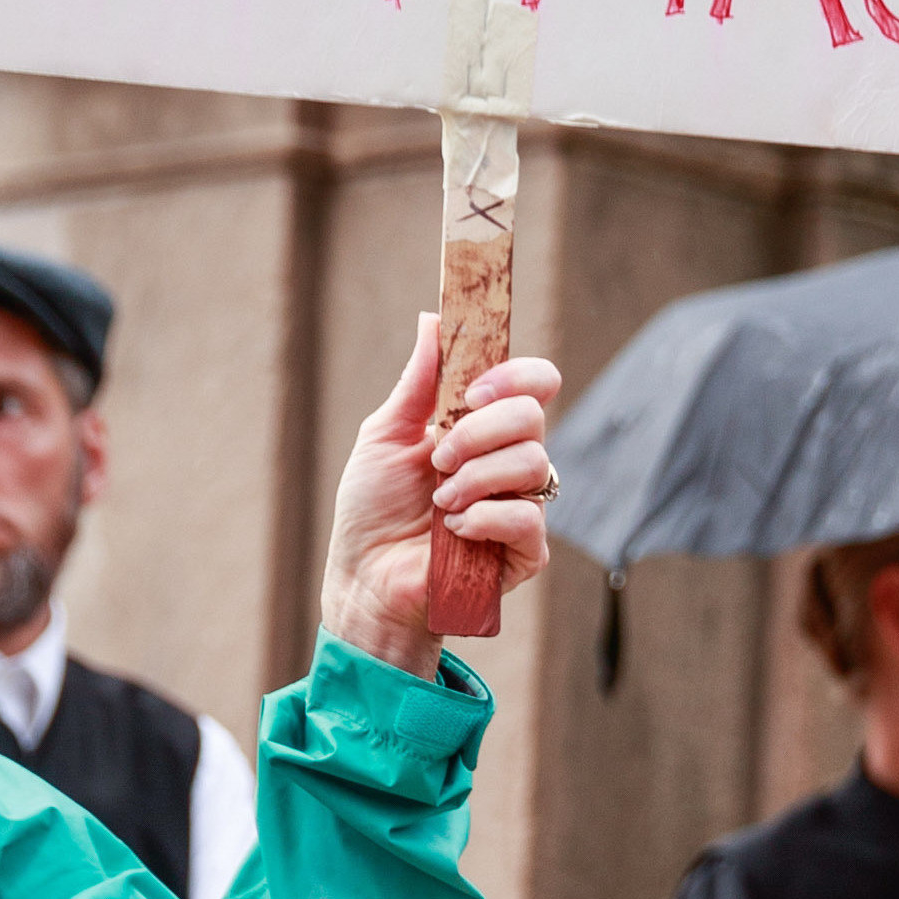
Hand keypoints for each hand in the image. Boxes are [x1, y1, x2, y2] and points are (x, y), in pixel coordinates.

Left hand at [321, 311, 560, 679]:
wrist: (365, 578)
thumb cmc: (372, 509)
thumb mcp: (385, 436)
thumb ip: (418, 382)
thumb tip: (435, 319)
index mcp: (484, 426)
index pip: (533, 383)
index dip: (516, 374)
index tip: (473, 389)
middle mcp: (510, 460)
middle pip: (534, 416)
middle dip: (480, 430)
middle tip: (439, 457)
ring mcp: (522, 505)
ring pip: (533, 463)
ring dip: (476, 477)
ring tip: (440, 501)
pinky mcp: (526, 551)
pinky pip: (528, 519)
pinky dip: (485, 518)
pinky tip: (455, 530)